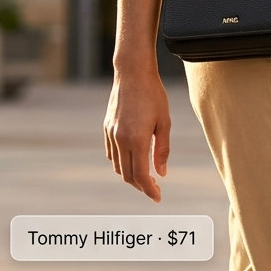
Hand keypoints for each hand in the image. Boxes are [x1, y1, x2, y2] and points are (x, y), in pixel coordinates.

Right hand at [103, 69, 170, 201]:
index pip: (141, 175)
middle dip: (141, 186)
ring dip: (130, 175)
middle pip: (127, 175)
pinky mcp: (106, 128)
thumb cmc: (153, 95)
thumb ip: (162, 150)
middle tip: (154, 188)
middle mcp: (121, 139)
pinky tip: (133, 160)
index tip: (158, 197)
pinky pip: (111, 153)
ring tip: (145, 176)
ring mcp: (111, 134)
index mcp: (137, 140)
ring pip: (118, 166)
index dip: (150, 190)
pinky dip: (121, 162)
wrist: (132, 73)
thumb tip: (162, 173)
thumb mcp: (164, 123)